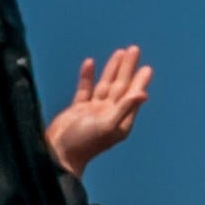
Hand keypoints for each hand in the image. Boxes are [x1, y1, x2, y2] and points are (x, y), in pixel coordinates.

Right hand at [47, 46, 152, 172]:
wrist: (58, 155)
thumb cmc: (83, 143)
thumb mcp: (107, 125)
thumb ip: (124, 108)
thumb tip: (143, 94)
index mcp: (120, 121)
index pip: (132, 95)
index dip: (139, 81)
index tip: (146, 67)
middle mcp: (109, 115)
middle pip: (121, 86)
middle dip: (127, 68)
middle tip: (134, 49)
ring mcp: (93, 111)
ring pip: (105, 85)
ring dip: (112, 69)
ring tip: (119, 52)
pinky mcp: (78, 110)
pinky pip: (85, 89)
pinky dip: (88, 76)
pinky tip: (90, 63)